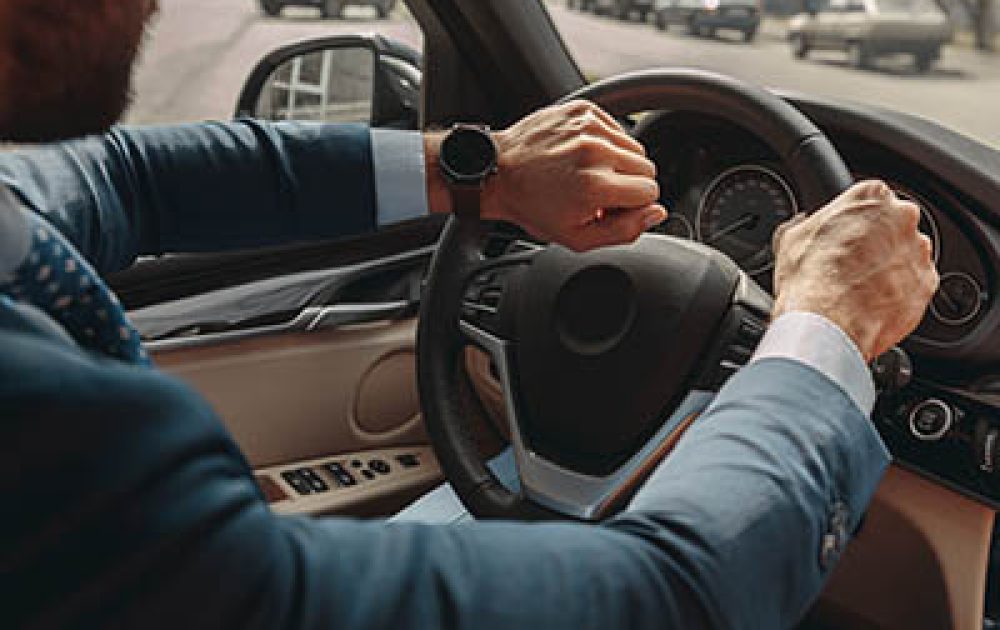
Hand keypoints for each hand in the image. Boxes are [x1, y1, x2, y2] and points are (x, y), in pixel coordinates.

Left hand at [427, 101, 665, 251]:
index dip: (633, 205)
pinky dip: (605, 143)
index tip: (611, 208)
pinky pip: (617, 129)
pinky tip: (581, 156)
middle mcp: (595, 151)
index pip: (651, 192)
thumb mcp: (577, 238)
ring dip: (619, 163)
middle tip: (599, 193)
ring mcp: (589, 126)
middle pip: (647, 168)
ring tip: (589, 174)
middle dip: (629, 184)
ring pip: (635, 148)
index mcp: (596, 185)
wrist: (498, 172)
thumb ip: (624, 231)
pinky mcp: (583, 110)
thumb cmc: (532, 206)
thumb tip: (656, 212)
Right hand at [771, 180, 938, 362]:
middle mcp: (903, 218)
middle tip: (851, 262)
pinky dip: (899, 292)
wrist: (827, 323)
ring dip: (890, 266)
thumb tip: (804, 225)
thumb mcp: (791, 239)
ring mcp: (919, 252)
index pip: (869, 199)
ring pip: (907, 254)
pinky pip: (915, 284)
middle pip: (893, 224)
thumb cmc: (810, 279)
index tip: (844, 235)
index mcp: (871, 196)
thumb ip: (808, 223)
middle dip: (877, 241)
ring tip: (859, 287)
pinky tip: (871, 303)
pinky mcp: (927, 284)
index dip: (854, 220)